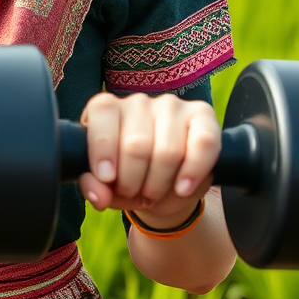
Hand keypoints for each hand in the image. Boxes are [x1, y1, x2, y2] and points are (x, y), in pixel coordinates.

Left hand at [77, 93, 220, 226]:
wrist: (165, 188)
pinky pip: (203, 143)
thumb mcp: (107, 187)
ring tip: (154, 193)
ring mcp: (171, 106)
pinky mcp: (202, 115)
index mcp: (107, 108)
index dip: (103, 148)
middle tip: (134, 194)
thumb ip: (94, 188)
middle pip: (136, 144)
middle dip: (133, 181)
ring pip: (169, 150)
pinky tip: (183, 188)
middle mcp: (138, 102)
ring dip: (160, 184)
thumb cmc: (129, 178)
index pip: (102, 112)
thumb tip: (98, 196)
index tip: (107, 178)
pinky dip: (193, 172)